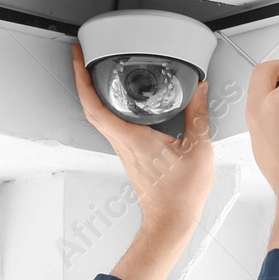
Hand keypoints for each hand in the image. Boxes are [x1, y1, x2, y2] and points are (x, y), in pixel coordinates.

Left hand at [71, 44, 214, 228]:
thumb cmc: (181, 195)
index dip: (82, 80)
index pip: (95, 106)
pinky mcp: (131, 155)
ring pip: (100, 119)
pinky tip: (119, 103)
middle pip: (91, 109)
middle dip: (81, 80)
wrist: (172, 221)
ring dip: (92, 94)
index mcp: (133, 138)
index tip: (78, 60)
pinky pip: (112, 127)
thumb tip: (200, 90)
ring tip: (95, 74)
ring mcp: (125, 150)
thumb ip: (199, 115)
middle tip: (80, 59)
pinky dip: (108, 108)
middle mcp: (123, 143)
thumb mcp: (199, 149)